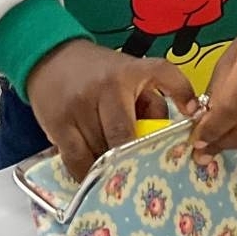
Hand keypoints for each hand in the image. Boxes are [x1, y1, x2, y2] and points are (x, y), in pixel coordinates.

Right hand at [27, 40, 199, 180]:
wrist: (52, 58)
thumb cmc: (101, 73)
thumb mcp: (133, 74)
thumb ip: (155, 103)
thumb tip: (170, 138)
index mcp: (129, 73)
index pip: (162, 79)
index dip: (177, 103)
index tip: (184, 131)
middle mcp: (105, 88)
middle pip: (126, 136)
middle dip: (134, 157)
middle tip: (142, 173)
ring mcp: (79, 107)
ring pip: (101, 152)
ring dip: (110, 166)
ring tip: (117, 173)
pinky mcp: (57, 125)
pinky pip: (76, 161)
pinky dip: (88, 173)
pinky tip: (95, 177)